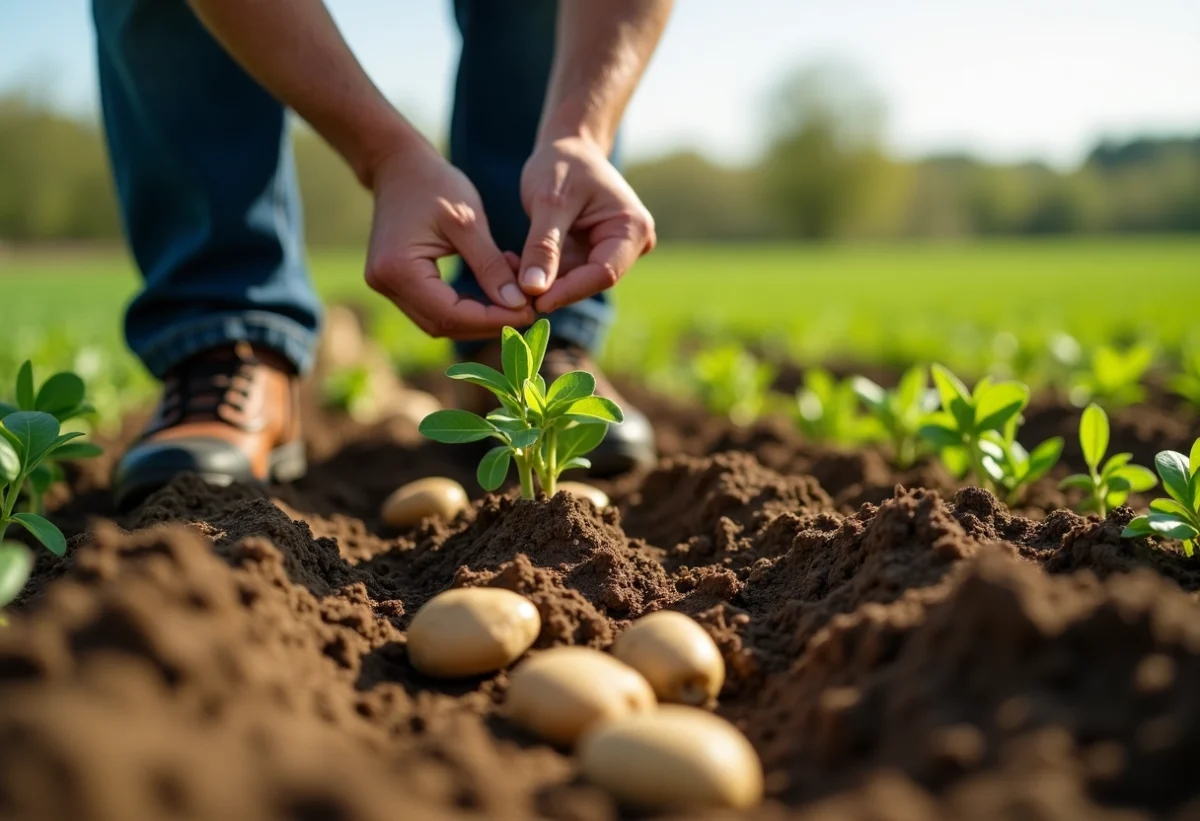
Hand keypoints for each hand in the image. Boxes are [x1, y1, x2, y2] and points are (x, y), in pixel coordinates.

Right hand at [363, 143, 535, 338]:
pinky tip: (494, 292)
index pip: (450, 314)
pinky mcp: (395, 282)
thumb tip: (518, 306)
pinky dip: (466, 306)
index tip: (529, 312)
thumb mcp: (469, 223)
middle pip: (443, 324)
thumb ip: (491, 267)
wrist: (399, 165)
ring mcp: (386, 285)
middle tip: (528, 311)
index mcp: (398, 268)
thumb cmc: (435, 184)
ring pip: (439, 321)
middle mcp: (385, 283)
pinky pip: (434, 307)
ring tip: (515, 299)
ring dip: (479, 317)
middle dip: (488, 323)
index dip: (492, 320)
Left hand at [517, 137, 655, 312]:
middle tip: (512, 291)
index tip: (535, 302)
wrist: (566, 147)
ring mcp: (612, 251)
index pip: (604, 273)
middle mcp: (630, 245)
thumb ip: (543, 245)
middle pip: (590, 281)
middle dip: (553, 288)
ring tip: (507, 270)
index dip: (569, 290)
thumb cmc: (562, 163)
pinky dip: (540, 272)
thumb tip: (533, 290)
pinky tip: (514, 264)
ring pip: (575, 281)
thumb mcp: (549, 200)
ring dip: (542, 282)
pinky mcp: (592, 254)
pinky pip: (566, 273)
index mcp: (633, 228)